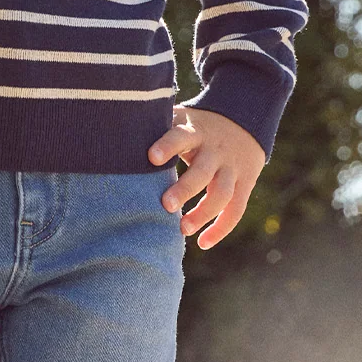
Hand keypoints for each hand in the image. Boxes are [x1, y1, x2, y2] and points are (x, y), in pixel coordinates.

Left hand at [149, 107, 265, 249]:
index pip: (181, 136)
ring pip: (222, 193)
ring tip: (182, 229)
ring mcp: (232, 168)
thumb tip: (116, 136)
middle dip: (185, 189)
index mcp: (195, 131)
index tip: (151, 157)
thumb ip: (155, 126)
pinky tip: (203, 243)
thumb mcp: (180, 118)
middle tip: (166, 205)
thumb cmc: (196, 126)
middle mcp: (216, 150)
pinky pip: (236, 209)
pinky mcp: (245, 184)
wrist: (245, 120)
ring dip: (203, 214)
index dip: (167, 146)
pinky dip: (221, 228)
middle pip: (203, 171)